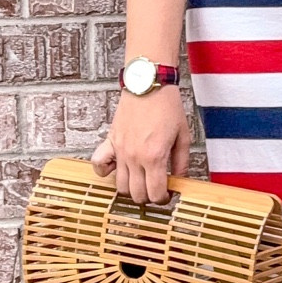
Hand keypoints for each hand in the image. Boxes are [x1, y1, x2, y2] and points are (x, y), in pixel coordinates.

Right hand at [91, 86, 190, 206]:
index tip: (166, 195)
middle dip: (148, 196)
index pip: (155, 193)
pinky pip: (98, 164)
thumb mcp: (183, 135)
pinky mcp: (110, 141)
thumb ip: (181, 161)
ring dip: (130, 187)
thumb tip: (180, 178)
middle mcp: (135, 157)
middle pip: (136, 194)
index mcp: (155, 156)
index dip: (163, 199)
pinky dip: (104, 171)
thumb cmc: (166, 105)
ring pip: (119, 185)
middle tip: (155, 189)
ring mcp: (120, 150)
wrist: (148, 84)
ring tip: (140, 180)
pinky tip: (116, 169)